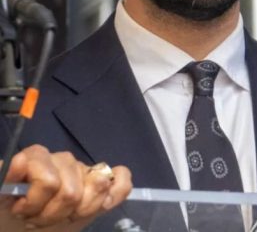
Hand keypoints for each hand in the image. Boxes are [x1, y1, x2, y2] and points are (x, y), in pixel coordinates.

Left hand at [0, 145, 131, 230]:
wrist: (16, 223)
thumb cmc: (6, 213)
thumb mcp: (1, 197)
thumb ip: (7, 178)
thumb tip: (19, 161)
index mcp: (34, 157)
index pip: (49, 181)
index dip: (34, 203)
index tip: (20, 212)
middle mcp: (60, 159)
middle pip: (71, 191)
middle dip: (52, 214)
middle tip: (36, 219)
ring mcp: (82, 169)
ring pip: (97, 186)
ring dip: (76, 212)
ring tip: (55, 216)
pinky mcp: (100, 181)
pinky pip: (120, 176)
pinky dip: (116, 190)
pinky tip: (102, 205)